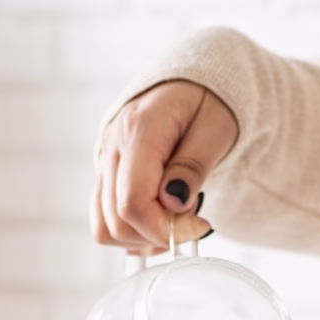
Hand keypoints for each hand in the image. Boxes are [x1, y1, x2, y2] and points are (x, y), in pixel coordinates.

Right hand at [92, 80, 234, 253]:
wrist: (192, 82)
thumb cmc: (209, 100)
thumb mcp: (217, 128)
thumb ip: (193, 166)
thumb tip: (172, 203)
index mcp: (137, 130)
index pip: (133, 203)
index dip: (164, 229)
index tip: (199, 227)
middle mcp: (111, 146)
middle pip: (116, 221)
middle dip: (157, 235)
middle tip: (193, 220)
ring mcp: (102, 161)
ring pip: (105, 227)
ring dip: (143, 237)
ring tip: (177, 219)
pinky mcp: (104, 174)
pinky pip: (105, 220)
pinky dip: (132, 232)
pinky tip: (160, 220)